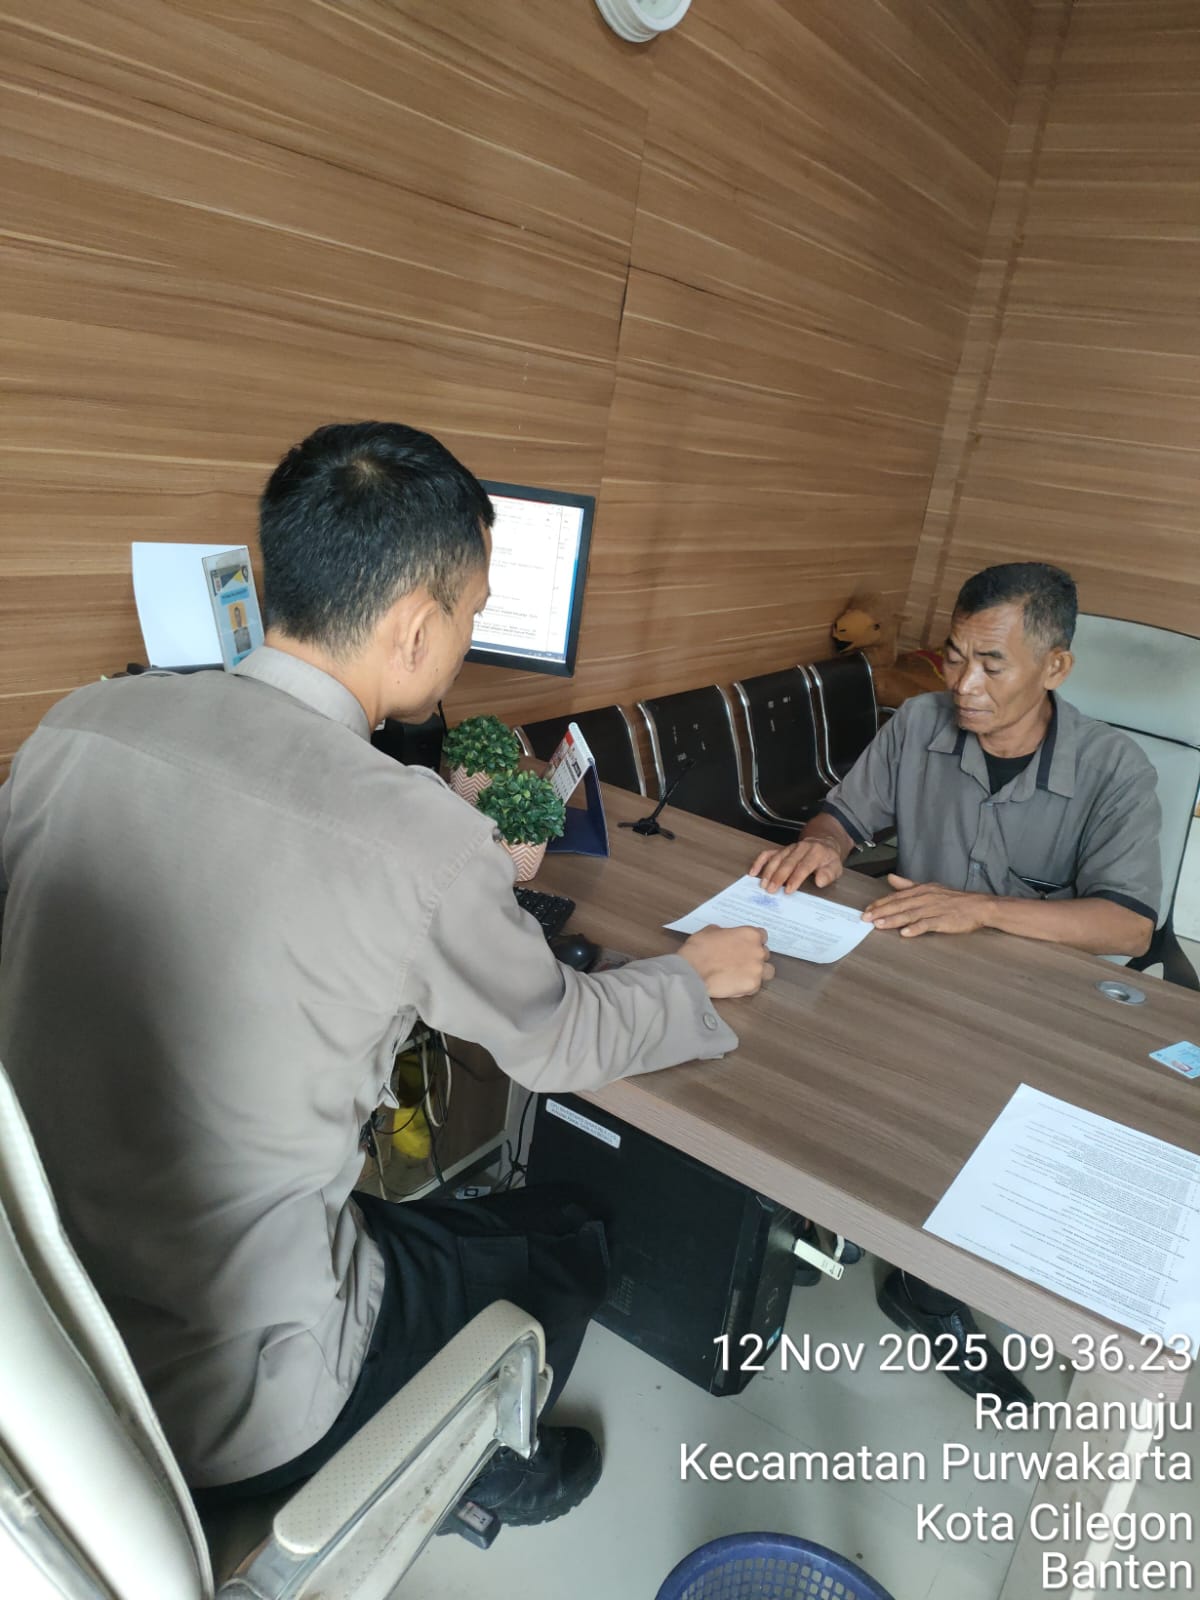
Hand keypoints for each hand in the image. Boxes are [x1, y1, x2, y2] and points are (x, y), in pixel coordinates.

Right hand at [679, 924, 774, 998]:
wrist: (692, 971)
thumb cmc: (699, 950)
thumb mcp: (710, 931)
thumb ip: (725, 932)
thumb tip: (725, 935)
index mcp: (749, 934)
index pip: (762, 935)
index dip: (753, 941)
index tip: (746, 946)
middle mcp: (758, 951)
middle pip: (765, 954)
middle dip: (755, 957)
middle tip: (741, 962)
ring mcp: (757, 969)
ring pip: (767, 971)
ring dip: (758, 972)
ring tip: (743, 975)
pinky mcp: (752, 985)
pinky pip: (755, 986)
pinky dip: (747, 986)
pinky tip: (735, 985)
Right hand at [751, 839, 842, 893]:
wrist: (824, 843)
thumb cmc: (828, 860)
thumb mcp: (836, 867)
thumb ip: (829, 874)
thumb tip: (820, 881)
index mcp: (816, 852)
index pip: (804, 866)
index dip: (795, 878)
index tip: (788, 890)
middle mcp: (801, 848)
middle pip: (788, 862)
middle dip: (778, 876)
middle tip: (771, 890)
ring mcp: (790, 848)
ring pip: (777, 858)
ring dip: (768, 872)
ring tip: (763, 885)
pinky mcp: (782, 849)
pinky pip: (768, 853)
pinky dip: (760, 862)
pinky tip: (753, 872)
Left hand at [864, 875, 992, 936]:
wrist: (978, 906)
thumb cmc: (953, 899)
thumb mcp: (929, 888)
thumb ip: (908, 885)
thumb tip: (890, 878)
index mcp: (921, 890)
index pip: (896, 897)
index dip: (880, 904)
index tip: (867, 910)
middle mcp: (925, 898)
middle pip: (900, 905)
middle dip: (881, 912)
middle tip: (866, 919)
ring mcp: (934, 909)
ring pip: (910, 914)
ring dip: (893, 920)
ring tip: (879, 925)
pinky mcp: (944, 920)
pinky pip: (928, 924)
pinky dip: (916, 928)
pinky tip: (905, 933)